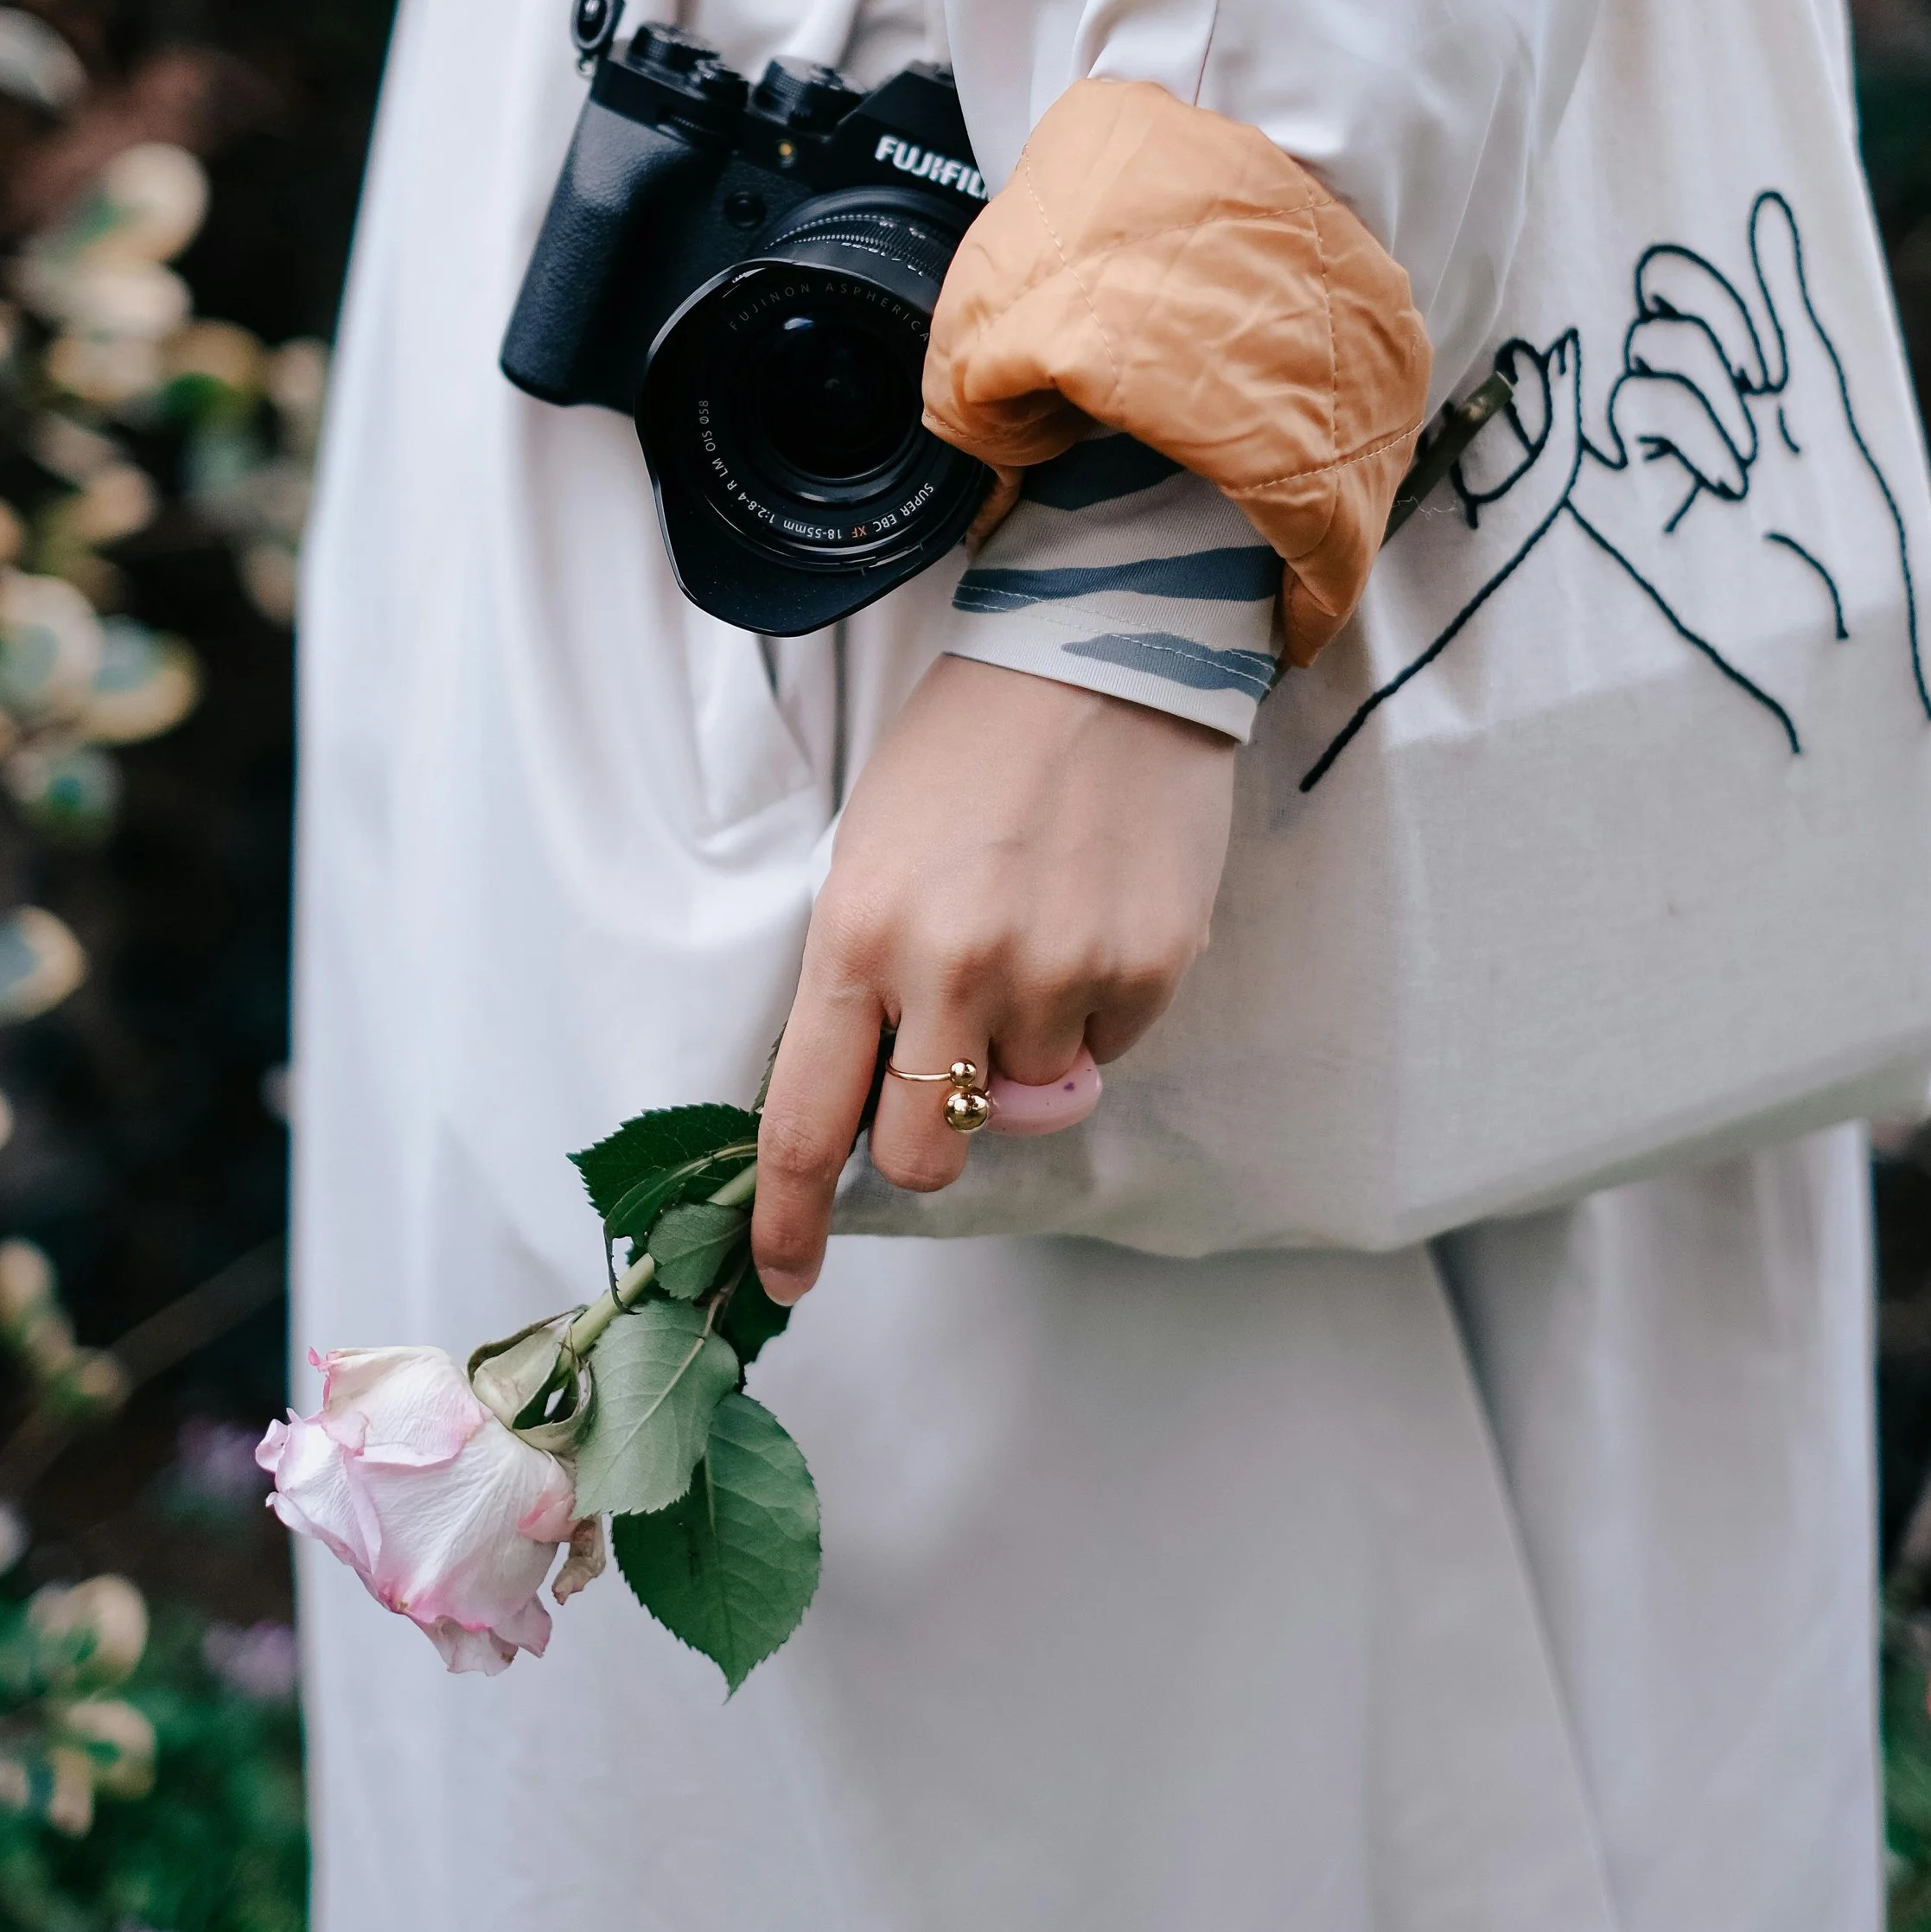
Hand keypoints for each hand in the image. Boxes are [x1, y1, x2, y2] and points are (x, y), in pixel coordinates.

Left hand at [752, 656, 1235, 1300]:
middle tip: (944, 1082)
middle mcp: (952, 969)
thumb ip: (864, 981)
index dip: (786, 1222)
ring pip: (1026, 1101)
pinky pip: (1107, 1047)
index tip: (782, 1277)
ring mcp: (1057, 974)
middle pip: (921, 1153)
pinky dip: (1094, 1009)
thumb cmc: (965, 750)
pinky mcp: (1148, 968)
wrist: (1100, 654)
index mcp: (856, 937)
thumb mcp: (872, 855)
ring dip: (1022, 1052)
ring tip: (1033, 934)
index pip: (804, 1124)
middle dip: (925, 1143)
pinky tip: (1091, 913)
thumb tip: (878, 1100)